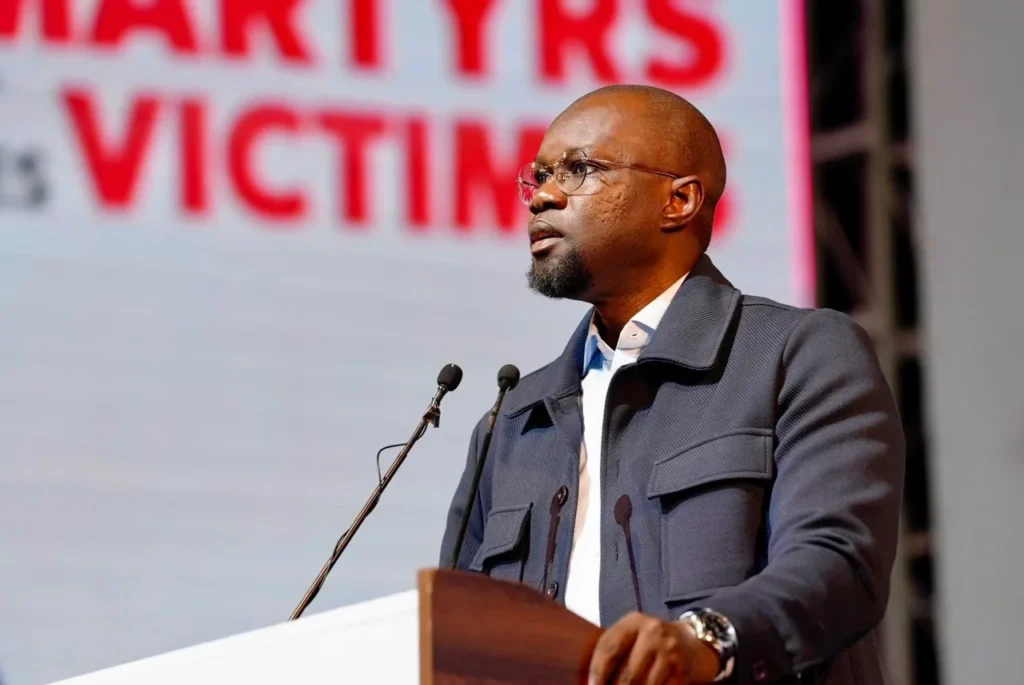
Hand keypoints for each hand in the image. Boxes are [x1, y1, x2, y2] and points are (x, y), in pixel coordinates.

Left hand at [588, 612, 720, 684]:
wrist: (690, 640)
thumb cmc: (649, 641)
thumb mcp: (632, 636)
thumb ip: (614, 651)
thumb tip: (591, 679)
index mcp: (634, 622)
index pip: (609, 649)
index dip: (597, 673)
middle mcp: (653, 633)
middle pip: (627, 674)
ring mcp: (670, 652)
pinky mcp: (683, 671)